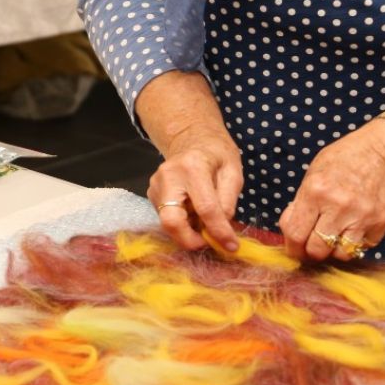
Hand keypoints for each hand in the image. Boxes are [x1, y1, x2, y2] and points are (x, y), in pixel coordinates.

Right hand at [147, 122, 243, 251]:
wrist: (191, 138)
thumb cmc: (216, 154)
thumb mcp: (233, 173)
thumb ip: (228, 202)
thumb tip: (222, 231)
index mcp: (192, 167)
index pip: (205, 208)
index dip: (219, 231)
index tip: (232, 246)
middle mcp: (168, 176)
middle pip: (172, 220)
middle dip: (191, 240)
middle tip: (209, 243)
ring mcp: (156, 185)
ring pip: (167, 223)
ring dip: (188, 232)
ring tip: (205, 223)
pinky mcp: (152, 194)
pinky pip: (166, 218)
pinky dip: (183, 224)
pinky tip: (194, 214)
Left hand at [278, 122, 384, 262]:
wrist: (380, 155)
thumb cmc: (340, 162)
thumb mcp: (311, 176)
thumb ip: (300, 204)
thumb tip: (290, 232)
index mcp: (315, 192)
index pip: (296, 233)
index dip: (292, 247)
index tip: (293, 249)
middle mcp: (338, 206)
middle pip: (317, 250)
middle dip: (311, 251)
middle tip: (311, 245)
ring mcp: (362, 216)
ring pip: (341, 255)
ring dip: (333, 250)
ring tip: (332, 236)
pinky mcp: (380, 223)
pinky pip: (362, 248)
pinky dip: (354, 244)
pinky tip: (350, 229)